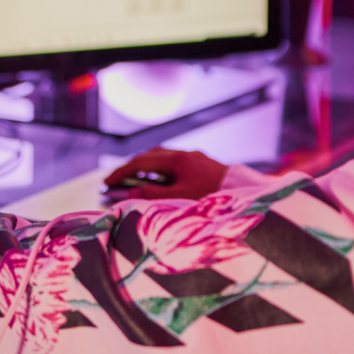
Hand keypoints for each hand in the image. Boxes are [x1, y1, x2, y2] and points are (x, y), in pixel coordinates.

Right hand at [103, 148, 227, 200]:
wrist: (247, 196)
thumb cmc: (213, 198)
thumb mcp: (179, 199)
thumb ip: (152, 196)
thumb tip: (130, 194)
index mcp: (177, 160)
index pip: (140, 162)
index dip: (121, 173)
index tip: (106, 183)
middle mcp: (186, 154)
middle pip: (150, 156)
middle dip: (131, 168)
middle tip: (117, 182)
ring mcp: (197, 158)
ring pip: (164, 158)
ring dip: (148, 168)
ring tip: (137, 182)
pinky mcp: (206, 165)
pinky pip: (177, 163)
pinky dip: (163, 171)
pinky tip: (164, 183)